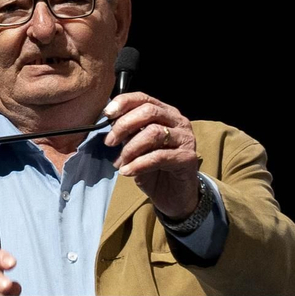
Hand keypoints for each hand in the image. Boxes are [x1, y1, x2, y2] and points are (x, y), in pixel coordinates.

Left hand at [103, 92, 202, 219]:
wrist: (173, 196)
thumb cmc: (154, 170)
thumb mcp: (136, 149)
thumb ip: (127, 134)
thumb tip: (109, 125)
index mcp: (166, 114)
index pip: (144, 98)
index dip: (124, 102)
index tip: (107, 114)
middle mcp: (179, 122)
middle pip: (149, 111)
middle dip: (124, 125)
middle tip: (110, 142)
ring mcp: (186, 139)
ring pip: (154, 133)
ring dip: (131, 148)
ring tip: (120, 162)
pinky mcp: (188, 158)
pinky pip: (159, 157)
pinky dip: (138, 164)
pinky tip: (127, 171)